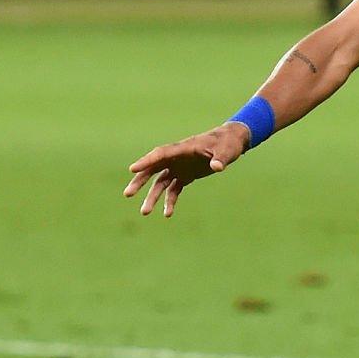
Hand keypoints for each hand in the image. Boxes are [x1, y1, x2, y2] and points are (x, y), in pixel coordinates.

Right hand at [123, 124, 250, 217]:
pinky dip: (170, 201)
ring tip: (145, 212)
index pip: (160, 155)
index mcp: (182, 149)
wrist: (230, 143)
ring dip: (152, 196)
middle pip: (153, 169)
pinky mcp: (185, 175)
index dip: (146, 162)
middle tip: (127, 194)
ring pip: (160, 182)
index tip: (132, 169)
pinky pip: (173, 190)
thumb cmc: (227, 143)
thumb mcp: (226, 151)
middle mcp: (176, 158)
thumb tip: (217, 166)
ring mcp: (179, 167)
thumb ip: (220, 158)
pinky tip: (167, 214)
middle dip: (140, 181)